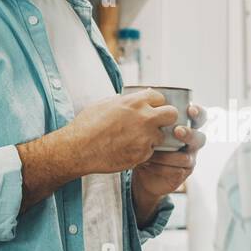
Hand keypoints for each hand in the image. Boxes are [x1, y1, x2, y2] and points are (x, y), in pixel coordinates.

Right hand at [62, 89, 180, 173]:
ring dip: (153, 138)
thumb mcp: (103, 104)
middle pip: (171, 114)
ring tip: (135, 140)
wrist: (79, 149)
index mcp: (134, 102)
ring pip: (161, 136)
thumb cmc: (87, 125)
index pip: (160, 97)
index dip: (156, 103)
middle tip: (157, 124)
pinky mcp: (142, 154)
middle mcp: (144, 118)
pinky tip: (128, 150)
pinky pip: (150, 151)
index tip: (152, 108)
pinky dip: (142, 152)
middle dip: (166, 118)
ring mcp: (145, 137)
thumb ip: (121, 100)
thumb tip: (127, 98)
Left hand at [131, 103, 206, 221]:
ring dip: (171, 154)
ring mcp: (188, 159)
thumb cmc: (146, 142)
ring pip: (187, 157)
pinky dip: (162, 167)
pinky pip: (176, 171)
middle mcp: (191, 143)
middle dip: (189, 134)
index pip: (199, 117)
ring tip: (154, 152)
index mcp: (186, 126)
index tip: (190, 109)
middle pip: (199, 138)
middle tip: (178, 131)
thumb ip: (151, 112)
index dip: (198, 113)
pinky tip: (149, 163)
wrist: (143, 170)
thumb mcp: (148, 126)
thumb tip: (146, 90)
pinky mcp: (181, 174)